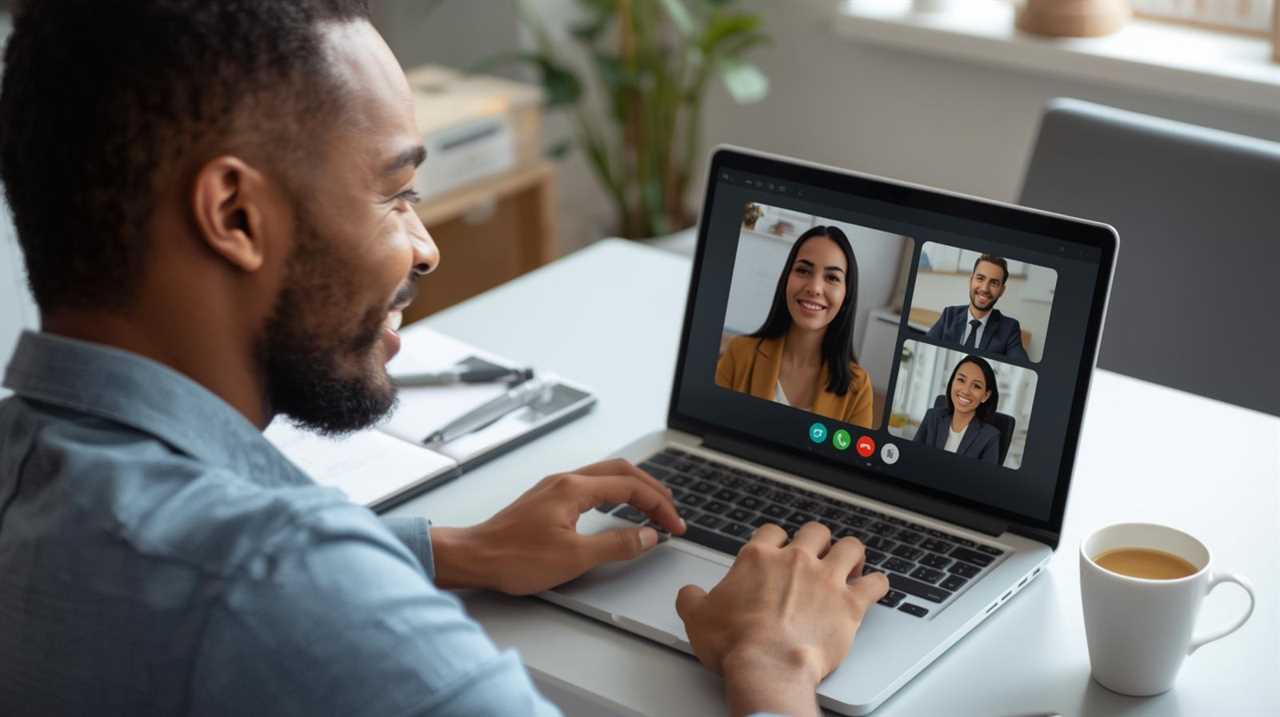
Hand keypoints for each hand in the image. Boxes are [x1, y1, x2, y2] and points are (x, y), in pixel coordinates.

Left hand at [431, 459, 685, 594]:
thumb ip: (616, 544)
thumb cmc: (513, 557)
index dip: (659, 505)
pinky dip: (613, 493)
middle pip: (620, 471)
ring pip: (605, 475)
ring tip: (651, 505)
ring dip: (633, 487)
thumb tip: (647, 536)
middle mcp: (564, 480)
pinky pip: (590, 485)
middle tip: (671, 509)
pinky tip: (615, 507)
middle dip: (651, 488)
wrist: (473, 557)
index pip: (630, 486)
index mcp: (574, 488)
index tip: (675, 524)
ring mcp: (554, 488)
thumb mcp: (574, 557)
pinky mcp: (546, 499)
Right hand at [676, 522, 888, 716]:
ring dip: (851, 553)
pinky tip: (875, 587)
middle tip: (815, 553)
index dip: (775, 539)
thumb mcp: (697, 617)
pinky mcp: (850, 604)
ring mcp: (826, 579)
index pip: (771, 532)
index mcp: (759, 558)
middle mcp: (796, 561)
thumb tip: (688, 593)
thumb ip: (691, 598)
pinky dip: (878, 584)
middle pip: (815, 531)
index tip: (777, 548)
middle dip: (817, 540)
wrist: (769, 665)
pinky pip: (876, 583)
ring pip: (850, 546)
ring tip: (850, 561)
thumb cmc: (736, 643)